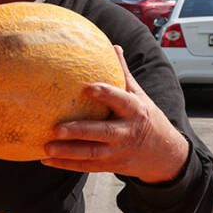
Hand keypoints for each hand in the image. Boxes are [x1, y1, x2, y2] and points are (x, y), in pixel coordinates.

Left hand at [42, 45, 188, 183]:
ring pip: (91, 154)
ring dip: (67, 152)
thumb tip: (113, 46)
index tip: (88, 87)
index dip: (106, 94)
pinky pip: (87, 166)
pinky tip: (46, 160)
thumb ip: (123, 74)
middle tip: (57, 128)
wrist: (166, 155)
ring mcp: (118, 152)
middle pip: (103, 132)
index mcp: (134, 111)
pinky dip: (66, 164)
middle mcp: (126, 132)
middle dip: (80, 132)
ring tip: (46, 147)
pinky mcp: (111, 166)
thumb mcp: (140, 96)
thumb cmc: (147, 118)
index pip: (121, 101)